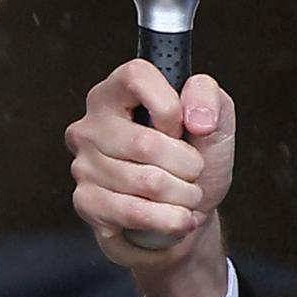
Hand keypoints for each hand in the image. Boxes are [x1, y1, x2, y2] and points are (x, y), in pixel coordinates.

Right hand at [66, 59, 233, 267]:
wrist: (181, 214)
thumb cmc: (191, 163)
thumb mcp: (214, 123)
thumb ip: (210, 100)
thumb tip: (197, 119)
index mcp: (115, 94)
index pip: (135, 76)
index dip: (169, 105)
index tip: (181, 127)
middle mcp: (90, 126)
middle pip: (145, 143)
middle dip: (187, 165)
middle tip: (191, 171)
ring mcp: (82, 165)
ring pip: (146, 182)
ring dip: (182, 195)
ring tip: (182, 195)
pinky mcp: (84, 202)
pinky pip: (134, 212)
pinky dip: (167, 219)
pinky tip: (172, 217)